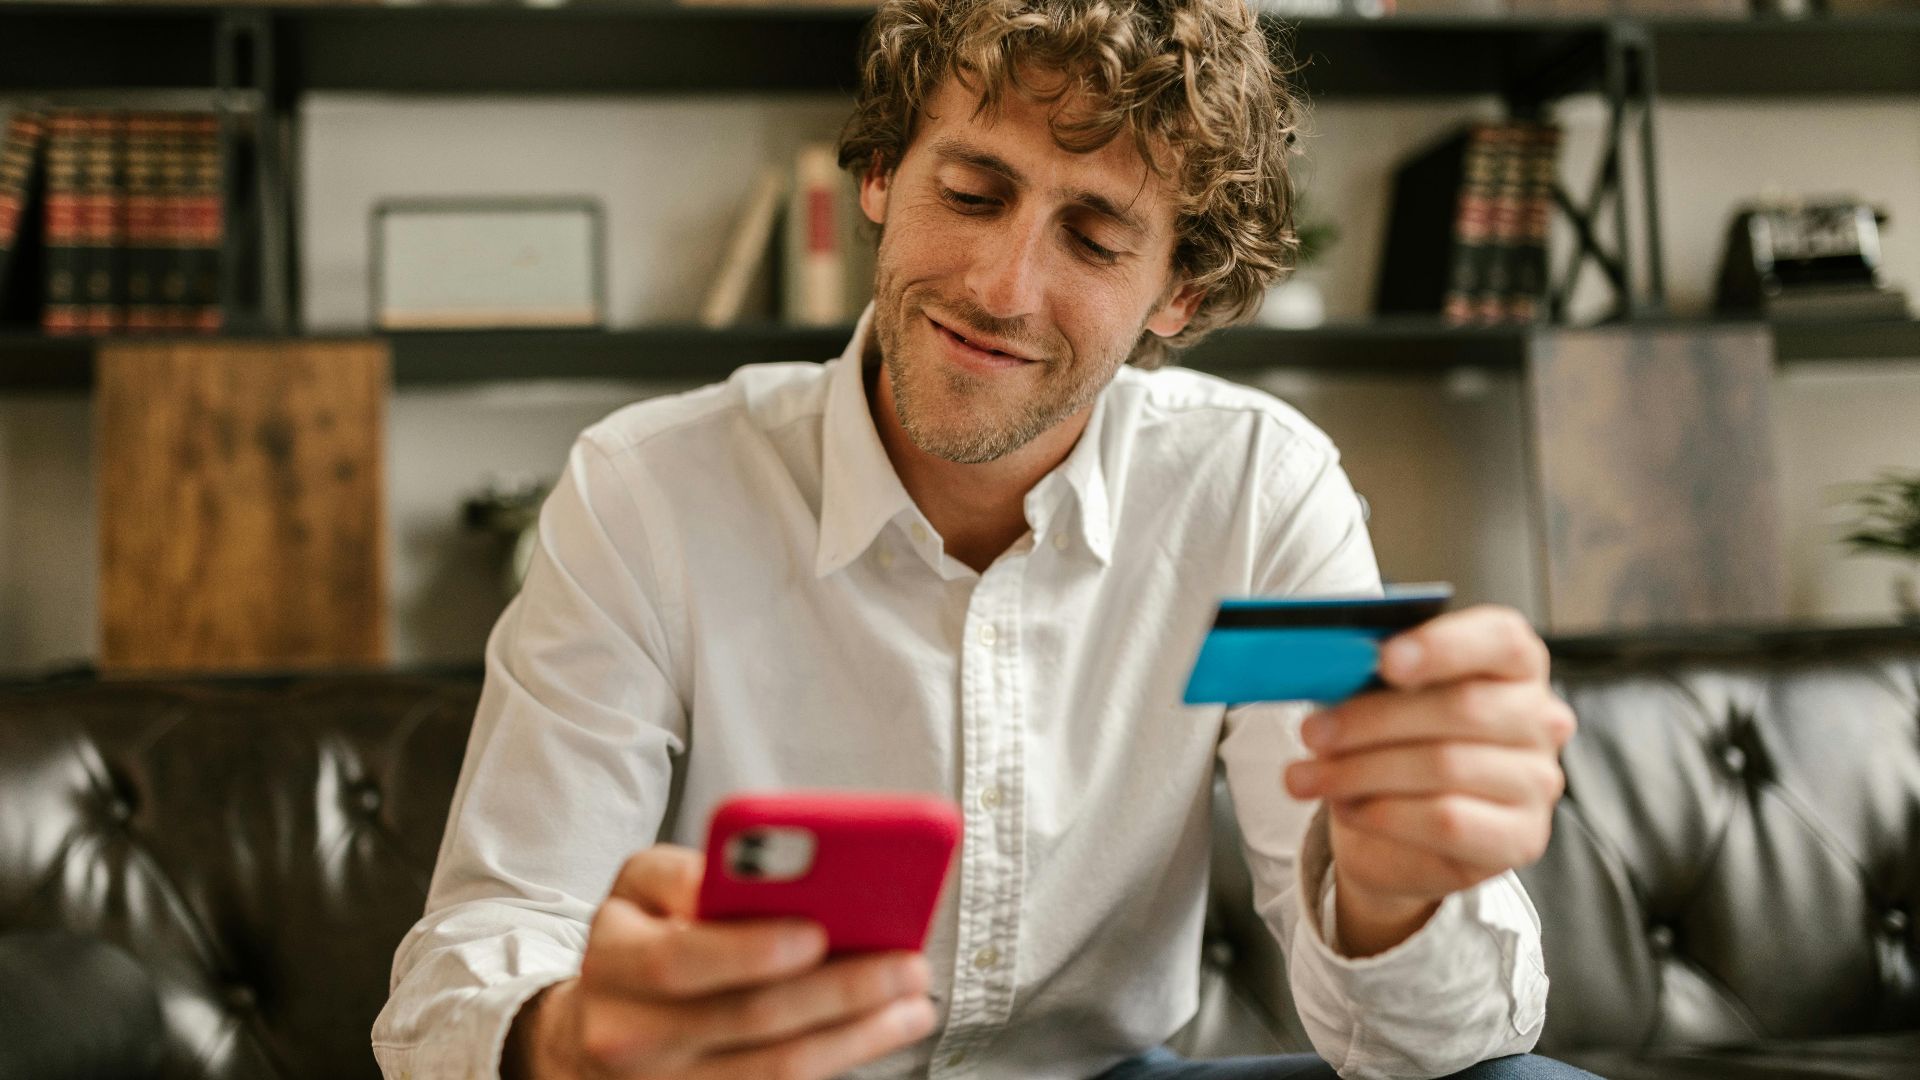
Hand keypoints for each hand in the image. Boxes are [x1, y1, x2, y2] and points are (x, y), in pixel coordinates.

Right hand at [507, 845, 935, 1079]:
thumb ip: (689, 873)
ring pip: (774, 1067)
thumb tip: (762, 878)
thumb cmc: (639, 938)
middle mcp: (628, 1035)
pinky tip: (881, 1029)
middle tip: (907, 964)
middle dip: (838, 989)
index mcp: (613, 960)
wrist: (595, 1030)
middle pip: (747, 1018)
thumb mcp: (642, 888)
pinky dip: (838, 1058)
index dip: (751, 949)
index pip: (679, 959)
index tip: (819, 930)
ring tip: (914, 1001)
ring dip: (857, 1034)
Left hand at [1281, 605, 1575, 955]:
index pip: (1501, 639)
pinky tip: (1348, 808)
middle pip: (1462, 707)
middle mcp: (1538, 719)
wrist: (1396, 832)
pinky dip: (1384, 813)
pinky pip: (1446, 820)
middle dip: (1373, 719)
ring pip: (1446, 766)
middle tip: (1312, 732)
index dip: (1443, 646)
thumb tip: (1327, 663)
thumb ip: (1369, 674)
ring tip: (1311, 776)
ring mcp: (1537, 781)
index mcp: (1513, 665)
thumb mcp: (1378, 697)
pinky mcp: (1520, 839)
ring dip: (1362, 771)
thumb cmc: (1393, 745)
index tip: (1384, 659)